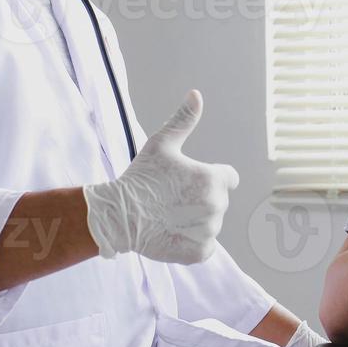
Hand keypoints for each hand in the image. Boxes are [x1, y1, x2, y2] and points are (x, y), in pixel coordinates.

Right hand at [83, 89, 237, 264]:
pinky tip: (172, 233)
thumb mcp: (161, 144)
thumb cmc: (140, 176)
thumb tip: (196, 94)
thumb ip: (184, 120)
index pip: (228, 178)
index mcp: (213, 179)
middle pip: (218, 201)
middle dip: (200, 199)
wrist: (119, 215)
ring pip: (210, 224)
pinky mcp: (200, 252)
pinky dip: (192, 242)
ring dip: (195, 221)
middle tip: (172, 198)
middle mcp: (217, 205)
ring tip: (168, 216)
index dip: (210, 177)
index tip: (188, 181)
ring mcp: (209, 231)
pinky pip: (204, 246)